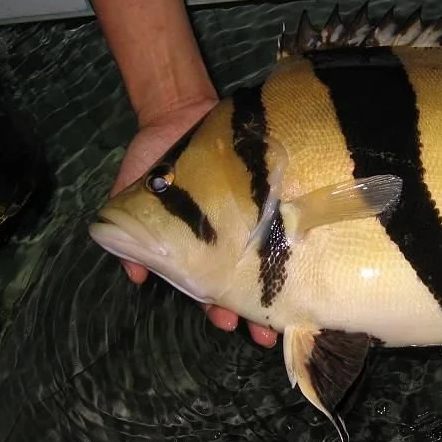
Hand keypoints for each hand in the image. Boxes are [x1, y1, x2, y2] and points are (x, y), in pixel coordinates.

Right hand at [110, 96, 277, 346]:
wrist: (181, 112)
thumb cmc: (156, 160)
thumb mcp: (133, 195)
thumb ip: (132, 233)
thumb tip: (134, 275)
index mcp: (199, 248)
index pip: (210, 287)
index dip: (218, 308)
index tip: (228, 322)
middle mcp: (229, 238)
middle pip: (246, 280)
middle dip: (255, 307)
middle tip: (269, 329)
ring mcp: (252, 218)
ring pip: (268, 259)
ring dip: (278, 285)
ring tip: (292, 306)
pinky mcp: (271, 194)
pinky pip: (284, 219)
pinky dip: (296, 238)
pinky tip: (310, 259)